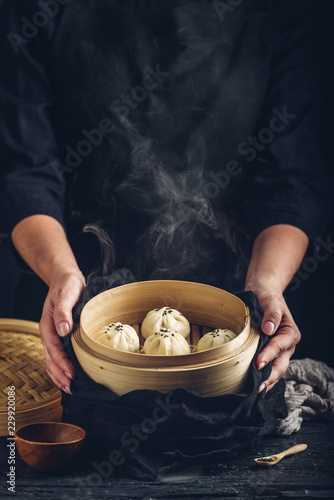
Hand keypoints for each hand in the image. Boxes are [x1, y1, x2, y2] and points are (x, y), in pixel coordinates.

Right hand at [39, 270, 85, 393]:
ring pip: (51, 361)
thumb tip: (63, 330)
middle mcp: (48, 333)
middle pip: (50, 360)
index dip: (62, 363)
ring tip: (70, 389)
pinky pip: (56, 356)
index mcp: (47, 324)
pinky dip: (60, 369)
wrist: (65, 279)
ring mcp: (53, 336)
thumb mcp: (66, 294)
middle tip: (72, 388)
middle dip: (60, 376)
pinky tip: (68, 377)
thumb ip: (63, 312)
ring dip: (59, 376)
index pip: (53, 349)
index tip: (72, 374)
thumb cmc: (67, 285)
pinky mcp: (59, 337)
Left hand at [246, 283, 300, 392]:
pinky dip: (262, 377)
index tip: (258, 364)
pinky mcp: (269, 353)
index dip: (269, 355)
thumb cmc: (266, 295)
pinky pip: (268, 368)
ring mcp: (279, 351)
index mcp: (290, 332)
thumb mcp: (269, 299)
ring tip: (255, 391)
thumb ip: (271, 313)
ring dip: (267, 381)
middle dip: (270, 377)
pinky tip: (253, 386)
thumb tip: (269, 328)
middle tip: (257, 387)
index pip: (280, 346)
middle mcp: (287, 344)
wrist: (263, 291)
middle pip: (281, 364)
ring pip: (276, 370)